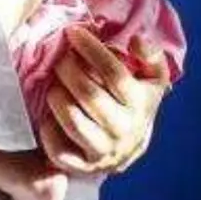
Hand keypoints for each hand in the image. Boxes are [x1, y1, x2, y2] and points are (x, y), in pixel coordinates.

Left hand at [36, 30, 170, 174]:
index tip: (74, 33)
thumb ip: (151, 56)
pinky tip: (49, 116)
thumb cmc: (136, 102)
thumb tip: (137, 40)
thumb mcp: (152, 78)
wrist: (131, 145)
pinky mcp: (83, 166)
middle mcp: (124, 129)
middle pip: (89, 95)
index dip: (91, 50)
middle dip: (68, 70)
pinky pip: (58, 150)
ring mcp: (103, 150)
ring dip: (57, 96)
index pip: (114, 73)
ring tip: (54, 84)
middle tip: (60, 59)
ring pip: (72, 121)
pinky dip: (48, 130)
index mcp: (141, 103)